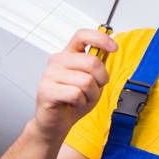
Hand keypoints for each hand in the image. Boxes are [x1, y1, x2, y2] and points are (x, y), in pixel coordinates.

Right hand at [31, 28, 116, 142]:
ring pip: (86, 81)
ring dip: (90, 94)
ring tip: (81, 98)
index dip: (101, 38)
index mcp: (69, 54)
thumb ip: (98, 64)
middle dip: (101, 79)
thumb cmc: (73, 100)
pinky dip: (81, 102)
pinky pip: (76, 93)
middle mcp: (57, 61)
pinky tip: (73, 103)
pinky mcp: (46, 90)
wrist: (56, 122)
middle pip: (92, 62)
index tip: (113, 47)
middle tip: (93, 88)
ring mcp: (49, 75)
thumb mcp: (93, 79)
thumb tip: (108, 48)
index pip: (82, 35)